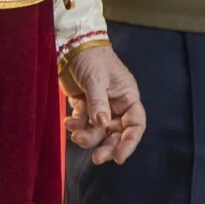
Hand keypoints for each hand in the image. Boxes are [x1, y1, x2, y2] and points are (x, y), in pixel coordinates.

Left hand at [62, 44, 146, 165]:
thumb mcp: (96, 78)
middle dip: (107, 146)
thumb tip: (102, 124)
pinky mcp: (84, 106)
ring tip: (75, 133)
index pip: (135, 123)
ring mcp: (100, 107)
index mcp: (127, 96)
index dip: (130, 142)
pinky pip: (83, 124)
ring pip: (98, 132)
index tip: (118, 157)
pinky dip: (76, 127)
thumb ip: (98, 102)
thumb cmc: (91, 57)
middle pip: (117, 133)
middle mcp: (116, 104)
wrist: (71, 45)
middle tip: (96, 158)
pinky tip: (68, 122)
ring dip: (88, 137)